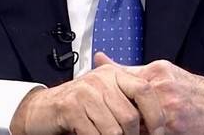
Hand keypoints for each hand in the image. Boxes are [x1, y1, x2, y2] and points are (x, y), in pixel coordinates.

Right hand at [10, 59, 165, 134]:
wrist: (43, 109)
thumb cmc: (79, 105)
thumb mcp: (106, 95)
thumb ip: (128, 100)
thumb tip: (159, 120)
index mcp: (114, 74)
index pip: (145, 90)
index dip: (156, 114)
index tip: (160, 132)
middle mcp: (101, 79)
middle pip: (130, 116)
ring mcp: (85, 93)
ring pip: (114, 130)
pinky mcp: (71, 108)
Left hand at [100, 56, 203, 134]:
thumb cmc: (195, 92)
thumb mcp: (165, 74)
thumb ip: (131, 69)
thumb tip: (100, 58)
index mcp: (156, 71)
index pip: (118, 81)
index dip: (103, 96)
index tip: (90, 105)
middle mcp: (160, 85)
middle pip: (122, 102)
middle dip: (112, 116)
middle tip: (102, 124)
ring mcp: (168, 106)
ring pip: (133, 121)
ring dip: (125, 128)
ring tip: (118, 131)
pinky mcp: (175, 125)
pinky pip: (149, 133)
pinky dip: (143, 134)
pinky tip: (142, 134)